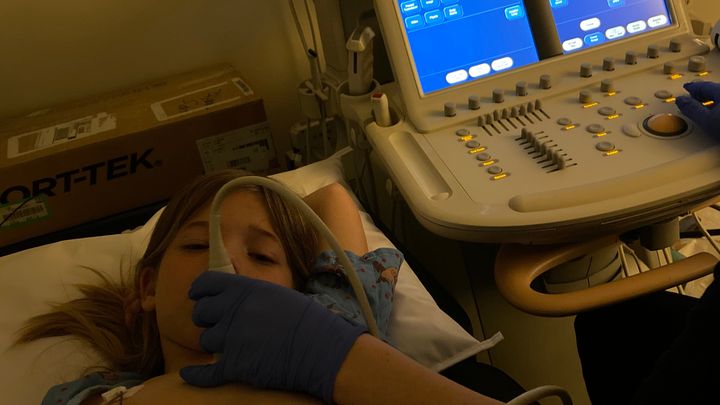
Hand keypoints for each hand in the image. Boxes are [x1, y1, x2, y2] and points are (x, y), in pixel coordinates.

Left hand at [180, 271, 365, 402]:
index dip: (199, 290)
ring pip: (206, 340)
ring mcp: (233, 338)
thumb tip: (235, 298)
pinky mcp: (236, 366)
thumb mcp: (278, 295)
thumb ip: (252, 294)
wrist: (322, 349)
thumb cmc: (308, 322)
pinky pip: (206, 372)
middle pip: (200, 312)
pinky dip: (195, 375)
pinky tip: (188, 375)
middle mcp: (235, 310)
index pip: (207, 282)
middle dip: (206, 318)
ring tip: (231, 345)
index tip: (198, 296)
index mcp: (246, 289)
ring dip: (214, 344)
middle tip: (217, 323)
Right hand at [675, 81, 719, 135]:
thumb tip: (681, 100)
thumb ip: (692, 109)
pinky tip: (715, 114)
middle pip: (714, 90)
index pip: (705, 86)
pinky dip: (717, 106)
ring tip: (700, 107)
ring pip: (719, 98)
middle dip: (701, 94)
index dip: (693, 87)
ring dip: (709, 101)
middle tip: (691, 97)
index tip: (686, 87)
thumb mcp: (707, 120)